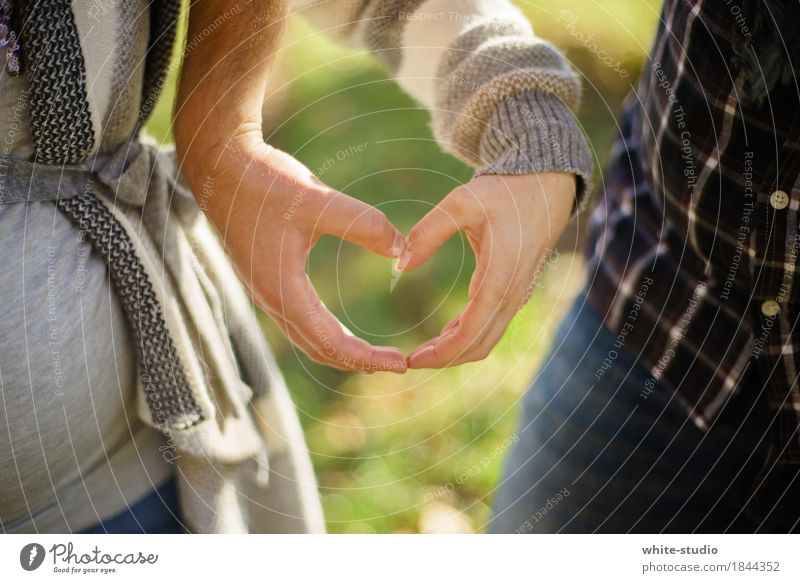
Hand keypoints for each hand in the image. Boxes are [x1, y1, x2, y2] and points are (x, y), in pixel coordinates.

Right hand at [180, 130, 407, 373]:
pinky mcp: (266, 280)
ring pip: (307, 339)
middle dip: (359, 361)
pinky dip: (325, 335)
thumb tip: (402, 249)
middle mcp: (272, 300)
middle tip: (398, 364)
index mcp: (283, 291)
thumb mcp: (319, 201)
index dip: (367, 357)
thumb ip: (363, 224)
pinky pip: (299, 322)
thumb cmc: (264, 183)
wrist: (221, 168)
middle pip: (319, 350)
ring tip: (375, 355)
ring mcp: (266, 292)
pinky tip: (340, 329)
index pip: (330, 342)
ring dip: (342, 351)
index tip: (400, 363)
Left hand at [397, 172, 575, 368]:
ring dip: (455, 350)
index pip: (469, 334)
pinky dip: (467, 335)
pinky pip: (492, 325)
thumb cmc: (505, 192)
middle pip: (478, 346)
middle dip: (444, 359)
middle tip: (409, 360)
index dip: (440, 353)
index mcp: (499, 279)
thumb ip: (428, 232)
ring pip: (487, 339)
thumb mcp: (462, 203)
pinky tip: (444, 333)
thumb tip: (399, 263)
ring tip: (422, 351)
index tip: (411, 359)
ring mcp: (517, 295)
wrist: (547, 184)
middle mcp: (511, 294)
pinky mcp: (515, 290)